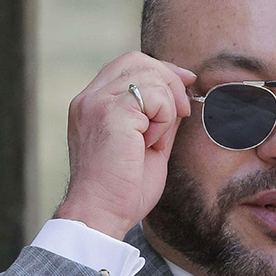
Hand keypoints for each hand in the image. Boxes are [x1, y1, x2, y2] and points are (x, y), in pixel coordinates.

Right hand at [55, 51, 195, 239]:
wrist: (102, 214)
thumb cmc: (122, 189)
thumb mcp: (147, 143)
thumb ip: (158, 116)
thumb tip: (182, 93)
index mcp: (93, 104)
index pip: (128, 65)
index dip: (161, 70)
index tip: (186, 85)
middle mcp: (89, 98)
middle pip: (138, 61)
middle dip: (170, 81)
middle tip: (182, 112)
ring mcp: (97, 103)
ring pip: (149, 76)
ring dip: (166, 106)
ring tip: (156, 139)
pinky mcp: (110, 113)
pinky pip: (154, 96)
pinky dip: (163, 119)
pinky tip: (152, 143)